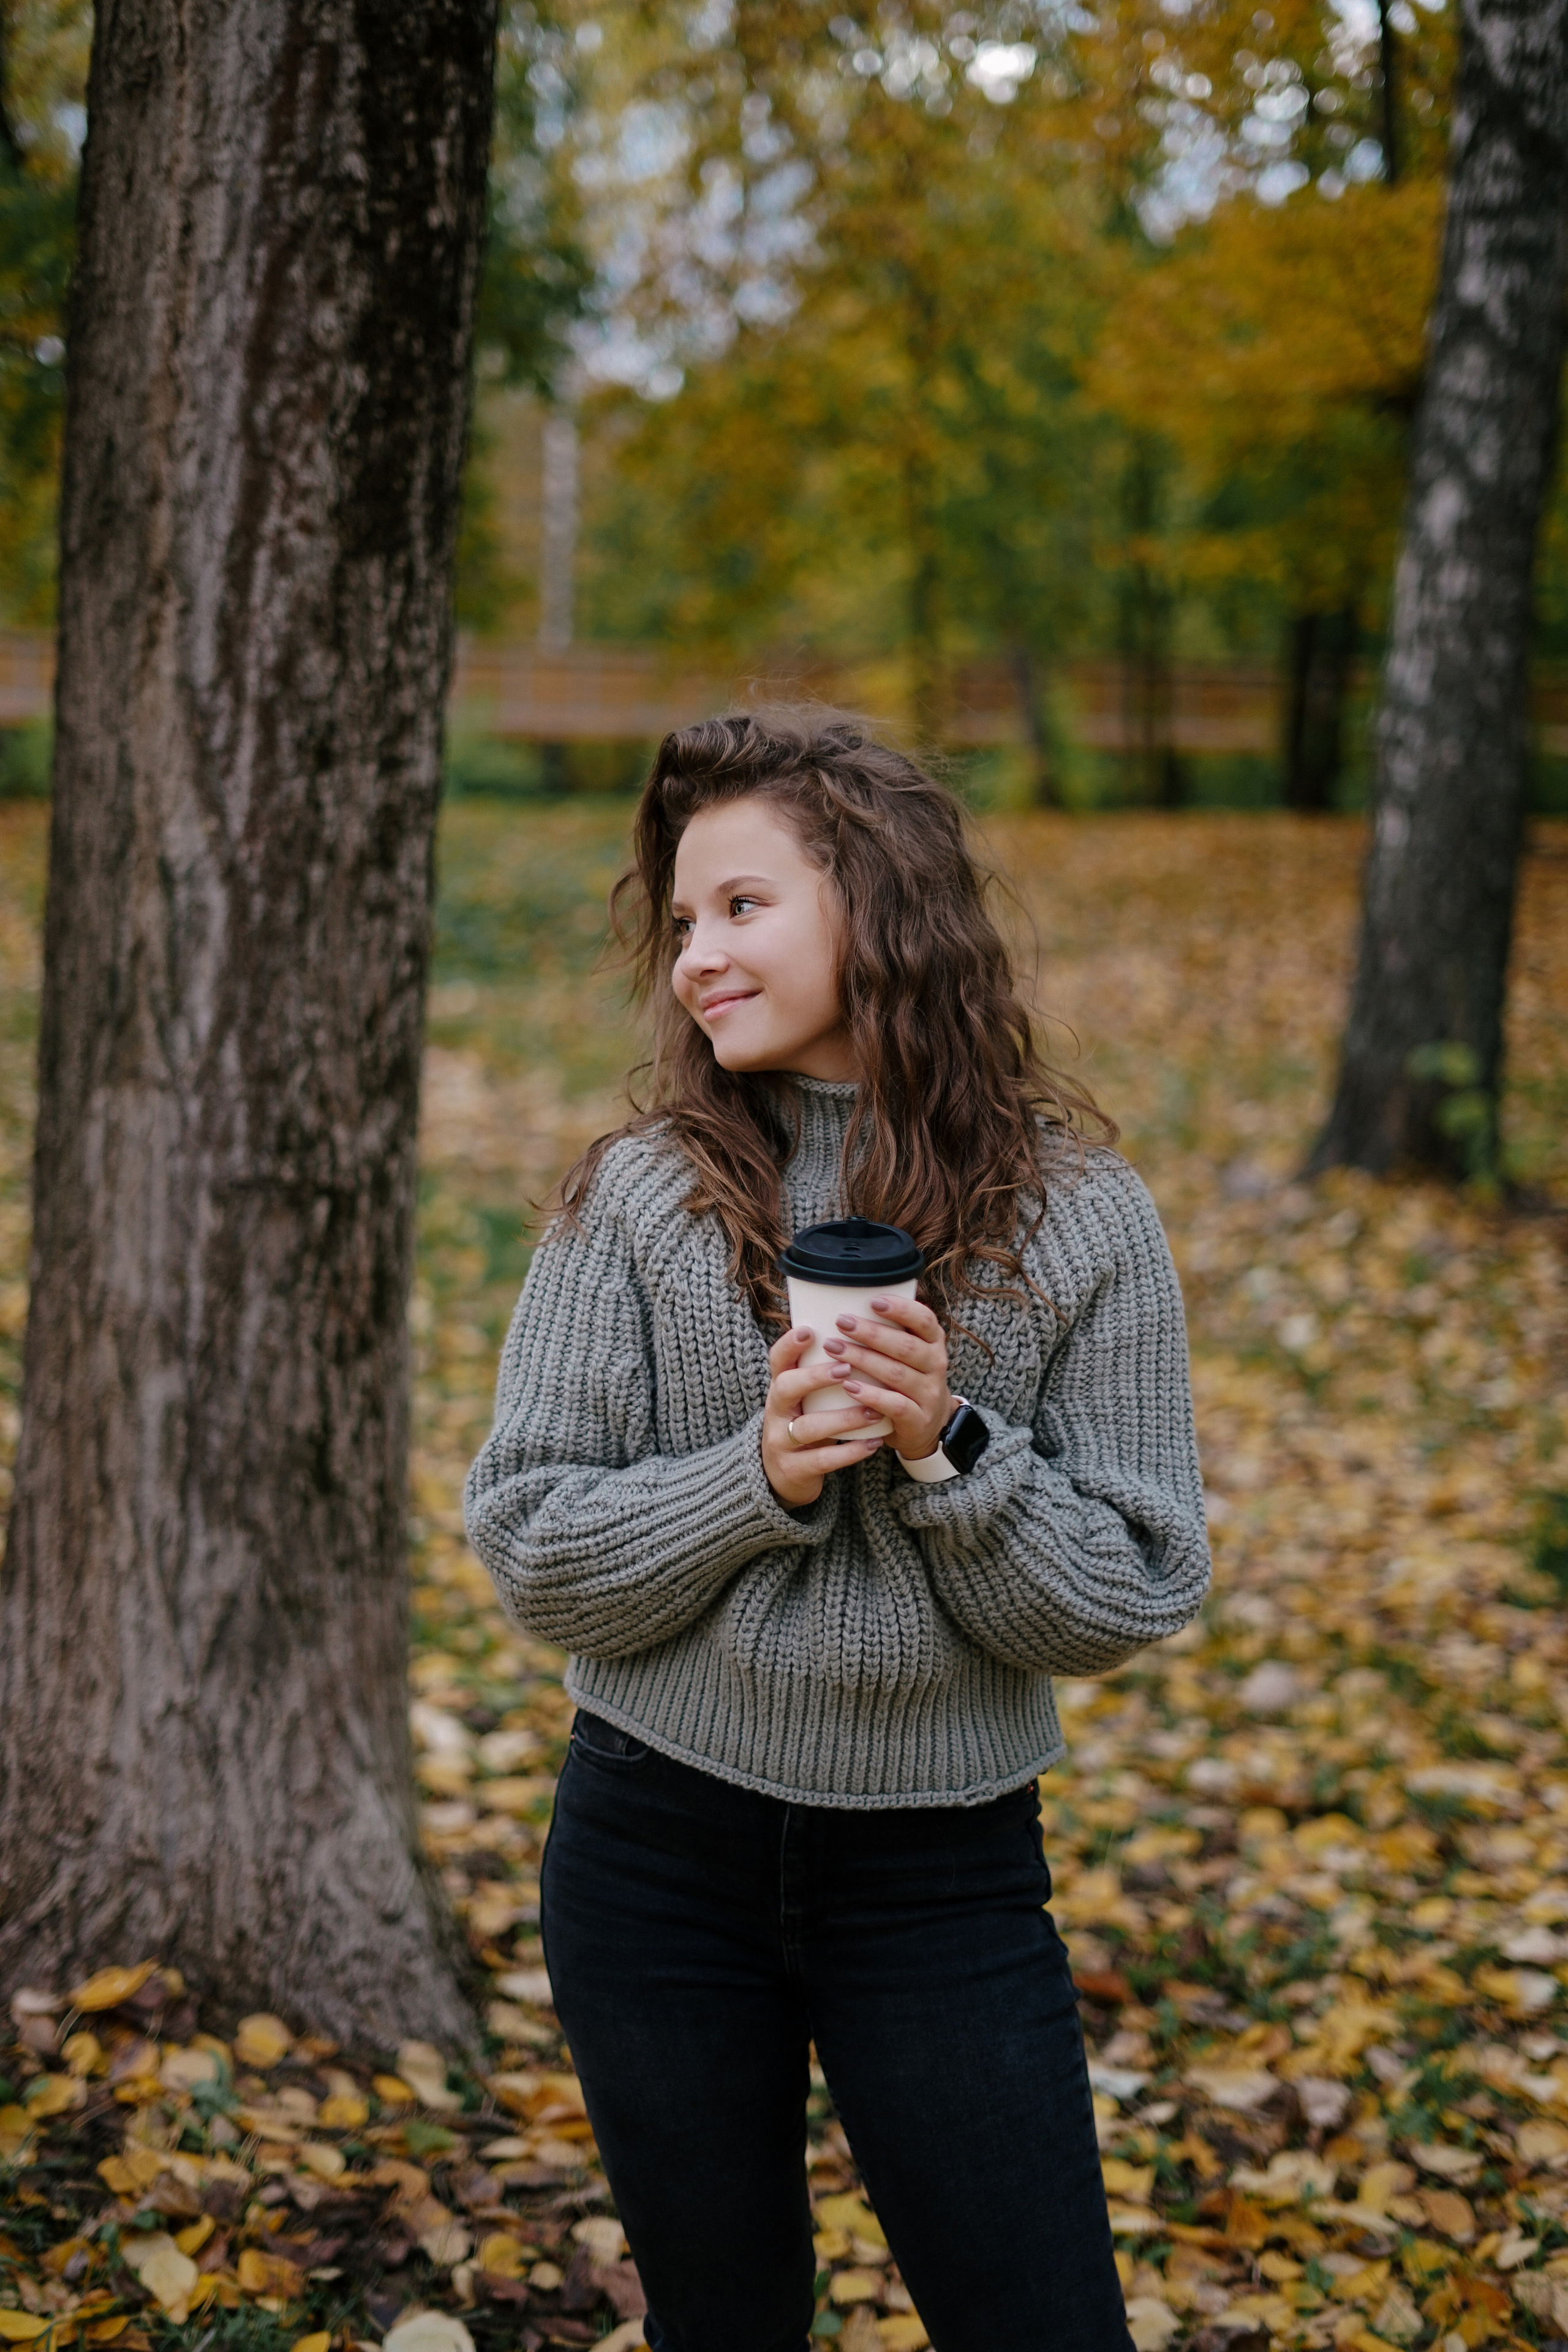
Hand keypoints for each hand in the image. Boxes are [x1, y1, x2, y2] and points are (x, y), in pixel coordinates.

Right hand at [762, 1324, 887, 1506]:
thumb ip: (822, 1372)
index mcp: (780, 1388)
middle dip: (815, 1377)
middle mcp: (775, 1412)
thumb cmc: (805, 1423)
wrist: (784, 1475)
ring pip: (807, 1428)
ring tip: (874, 1412)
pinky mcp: (793, 1470)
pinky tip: (874, 1443)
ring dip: (843, 1419)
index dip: (789, 1344)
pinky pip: (822, 1460)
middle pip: (785, 1388)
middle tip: (846, 1369)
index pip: (777, 1360)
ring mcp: (781, 1442)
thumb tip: (860, 1333)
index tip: (810, 1330)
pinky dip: (850, 1452)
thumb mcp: (805, 1398)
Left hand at [821, 1294, 953, 1462]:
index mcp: (934, 1343)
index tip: (873, 1301)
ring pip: (896, 1373)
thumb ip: (891, 1332)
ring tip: (835, 1350)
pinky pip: (895, 1405)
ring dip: (863, 1360)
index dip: (901, 1309)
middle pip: (905, 1346)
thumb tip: (847, 1302)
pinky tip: (848, 1386)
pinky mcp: (918, 1419)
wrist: (927, 1425)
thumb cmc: (907, 1380)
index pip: (924, 1320)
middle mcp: (936, 1365)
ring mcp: (929, 1393)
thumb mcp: (909, 1354)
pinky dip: (871, 1395)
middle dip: (871, 1333)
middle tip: (842, 1322)